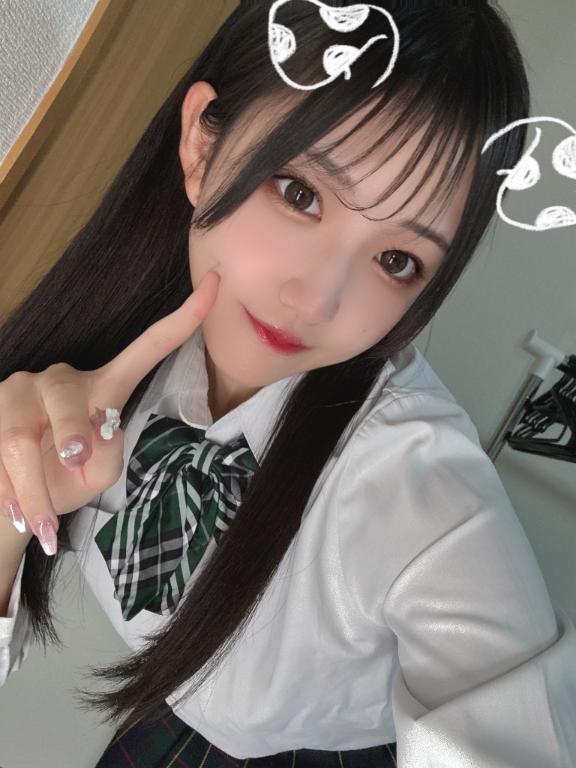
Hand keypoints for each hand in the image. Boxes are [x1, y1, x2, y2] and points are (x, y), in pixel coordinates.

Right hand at [0, 270, 220, 554]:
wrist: (10, 502)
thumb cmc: (65, 480)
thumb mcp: (97, 474)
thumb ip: (104, 456)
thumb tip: (85, 442)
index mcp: (105, 386)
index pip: (148, 347)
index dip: (184, 317)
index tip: (216, 281)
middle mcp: (62, 378)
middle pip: (67, 393)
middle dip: (71, 432)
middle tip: (75, 464)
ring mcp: (19, 389)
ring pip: (20, 434)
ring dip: (33, 489)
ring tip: (42, 521)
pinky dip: (7, 492)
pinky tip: (16, 512)